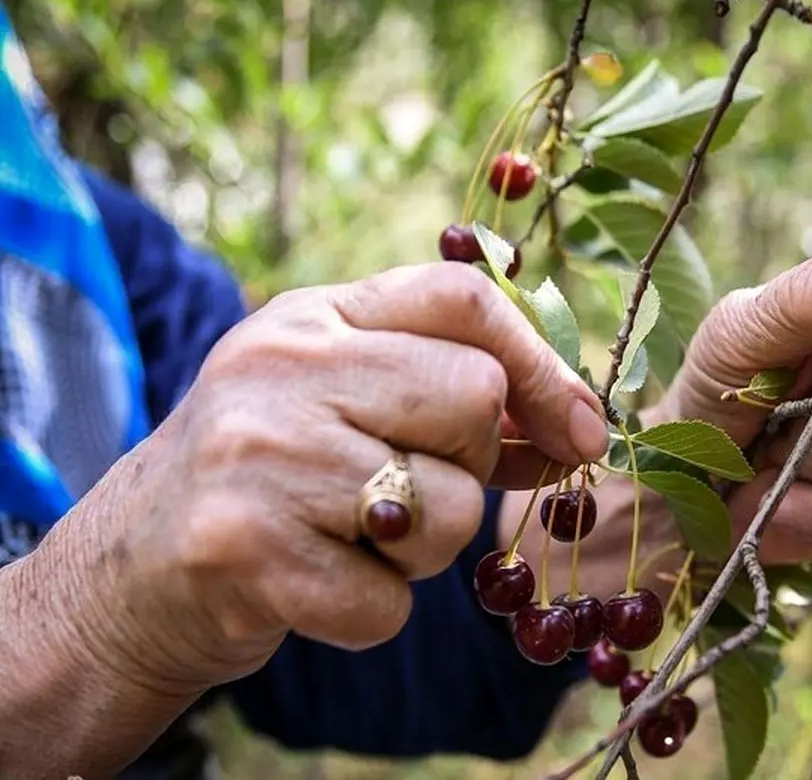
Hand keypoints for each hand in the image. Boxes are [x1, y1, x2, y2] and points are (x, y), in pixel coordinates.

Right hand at [37, 262, 610, 694]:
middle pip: (474, 399)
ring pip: (450, 510)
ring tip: (352, 538)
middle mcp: (279, 366)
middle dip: (472, 464)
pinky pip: (391, 600)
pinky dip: (373, 610)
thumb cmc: (273, 476)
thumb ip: (452, 393)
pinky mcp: (244, 550)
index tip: (582, 430)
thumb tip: (579, 423)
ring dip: (425, 550)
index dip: (546, 365)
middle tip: (409, 487)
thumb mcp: (349, 400)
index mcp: (315, 314)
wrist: (131, 569)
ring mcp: (257, 455)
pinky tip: (317, 585)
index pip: (464, 298)